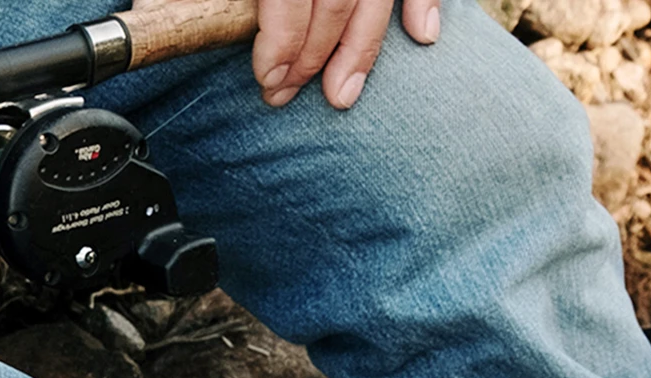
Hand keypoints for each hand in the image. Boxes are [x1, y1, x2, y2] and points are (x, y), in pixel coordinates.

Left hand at [248, 0, 439, 110]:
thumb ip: (254, 1)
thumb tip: (224, 25)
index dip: (281, 42)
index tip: (269, 80)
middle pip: (335, 3)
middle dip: (310, 58)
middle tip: (284, 95)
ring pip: (375, 0)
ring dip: (359, 51)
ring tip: (341, 94)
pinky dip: (425, 4)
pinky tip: (423, 36)